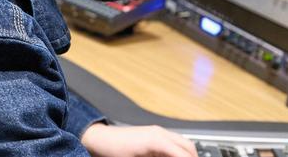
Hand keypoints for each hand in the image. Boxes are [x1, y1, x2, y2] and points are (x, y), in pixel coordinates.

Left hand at [80, 123, 196, 156]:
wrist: (99, 140)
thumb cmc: (112, 151)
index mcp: (157, 139)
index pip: (184, 153)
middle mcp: (160, 132)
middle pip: (188, 146)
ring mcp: (156, 132)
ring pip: (181, 143)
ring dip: (185, 154)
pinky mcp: (152, 134)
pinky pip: (172, 143)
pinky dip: (176, 152)